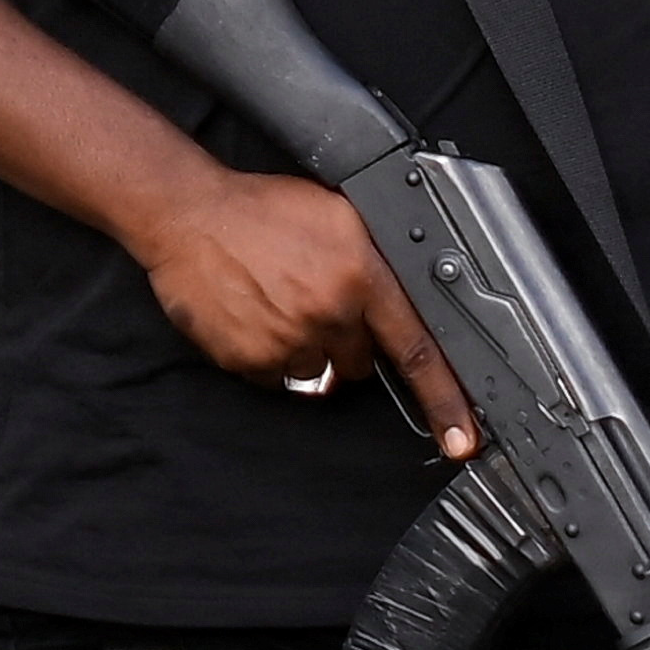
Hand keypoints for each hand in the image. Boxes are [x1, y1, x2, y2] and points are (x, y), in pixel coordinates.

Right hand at [129, 165, 476, 457]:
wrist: (187, 214)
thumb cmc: (260, 208)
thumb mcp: (338, 215)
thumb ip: (376, 260)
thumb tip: (407, 296)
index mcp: (359, 275)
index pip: (416, 349)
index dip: (445, 401)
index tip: (462, 440)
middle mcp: (328, 313)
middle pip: (361, 362)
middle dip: (347, 341)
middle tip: (316, 301)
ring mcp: (287, 341)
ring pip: (318, 370)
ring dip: (307, 346)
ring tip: (279, 302)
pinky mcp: (250, 360)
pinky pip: (276, 376)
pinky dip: (270, 354)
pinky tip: (255, 315)